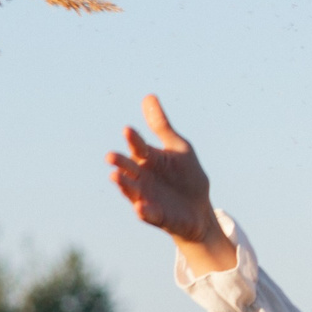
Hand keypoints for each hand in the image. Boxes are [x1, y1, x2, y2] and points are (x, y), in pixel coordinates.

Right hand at [106, 95, 235, 271]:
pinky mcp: (155, 215)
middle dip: (120, 163)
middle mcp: (141, 177)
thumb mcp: (178, 148)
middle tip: (111, 157)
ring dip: (124, 184)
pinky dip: (143, 210)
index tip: (128, 130)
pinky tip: (141, 206)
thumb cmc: (186, 176)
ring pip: (131, 190)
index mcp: (147, 159)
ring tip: (115, 177)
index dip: (133, 139)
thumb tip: (148, 96)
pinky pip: (147, 214)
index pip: (138, 145)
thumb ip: (161, 126)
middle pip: (128, 168)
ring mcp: (146, 196)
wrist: (200, 208)